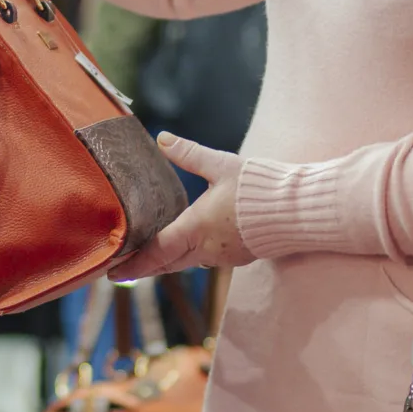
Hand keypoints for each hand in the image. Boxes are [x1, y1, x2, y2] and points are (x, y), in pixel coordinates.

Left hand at [114, 134, 254, 279]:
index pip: (156, 253)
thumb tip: (161, 138)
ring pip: (188, 262)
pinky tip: (192, 244)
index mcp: (195, 229)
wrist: (299, 210)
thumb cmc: (260, 188)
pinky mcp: (241, 256)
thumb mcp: (222, 165)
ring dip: (170, 260)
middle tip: (124, 269)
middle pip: (168, 263)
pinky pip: (209, 259)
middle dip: (146, 266)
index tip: (113, 273)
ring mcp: (225, 257)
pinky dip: (193, 255)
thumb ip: (189, 154)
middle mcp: (206, 250)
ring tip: (153, 254)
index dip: (133, 265)